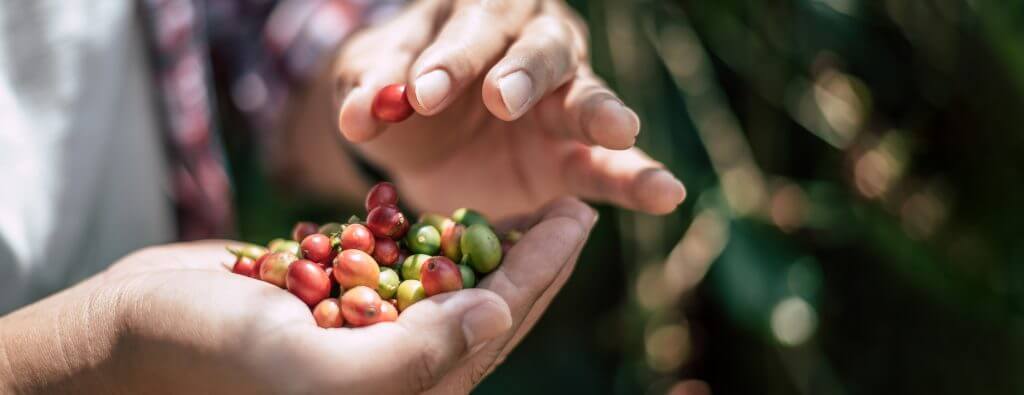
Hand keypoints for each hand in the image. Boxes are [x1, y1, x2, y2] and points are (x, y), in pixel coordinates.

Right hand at [0, 198, 595, 393]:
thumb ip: (411, 358)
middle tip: (573, 207)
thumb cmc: (212, 359)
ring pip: (450, 289)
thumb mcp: (314, 371)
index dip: (541, 272)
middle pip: (484, 308)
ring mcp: (366, 337)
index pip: (492, 328)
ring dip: (491, 247)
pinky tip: (456, 218)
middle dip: (532, 259)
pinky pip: (402, 272)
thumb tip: (495, 316)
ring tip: (528, 211)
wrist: (133, 331)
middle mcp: (391, 372)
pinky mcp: (340, 305)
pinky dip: (432, 243)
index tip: (577, 219)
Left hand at [333, 0, 684, 218]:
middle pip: (537, 49)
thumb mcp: (370, 82)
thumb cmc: (398, 88)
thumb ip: (366, 90)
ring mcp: (563, 97)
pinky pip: (613, 167)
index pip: (467, 31)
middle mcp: (531, 43)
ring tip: (618, 128)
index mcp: (476, 13)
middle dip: (520, 73)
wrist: (422, 134)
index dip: (447, 60)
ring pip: (586, 95)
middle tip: (501, 99)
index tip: (419, 94)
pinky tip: (668, 192)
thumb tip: (358, 116)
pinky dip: (640, 179)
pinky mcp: (576, 155)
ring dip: (598, 111)